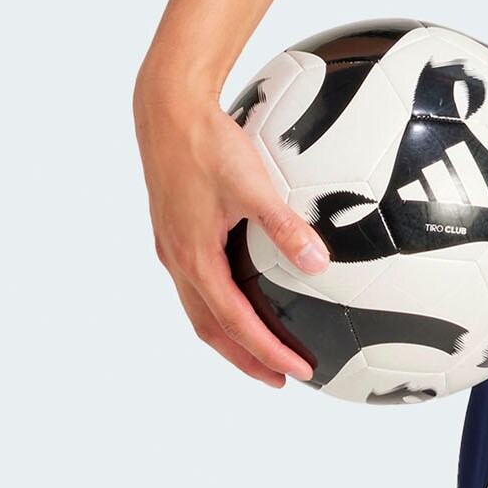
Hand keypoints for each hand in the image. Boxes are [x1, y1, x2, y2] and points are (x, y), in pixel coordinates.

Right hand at [134, 69, 331, 387]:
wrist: (167, 111)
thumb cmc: (208, 145)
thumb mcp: (253, 185)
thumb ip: (286, 226)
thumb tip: (320, 263)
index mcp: (195, 259)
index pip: (235, 323)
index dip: (266, 352)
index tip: (296, 372)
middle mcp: (178, 261)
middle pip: (211, 329)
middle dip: (245, 357)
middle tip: (280, 376)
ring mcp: (171, 246)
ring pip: (199, 307)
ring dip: (230, 333)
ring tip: (261, 344)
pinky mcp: (172, 229)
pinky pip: (196, 281)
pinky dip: (218, 301)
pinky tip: (240, 287)